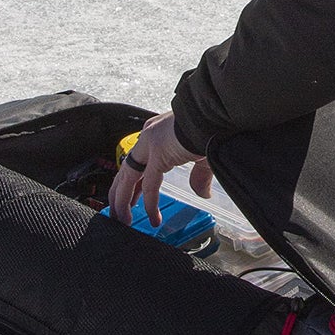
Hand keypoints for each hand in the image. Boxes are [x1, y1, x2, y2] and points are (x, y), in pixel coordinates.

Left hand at [106, 111, 207, 226]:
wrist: (215, 114)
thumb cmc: (211, 127)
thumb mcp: (203, 155)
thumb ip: (199, 175)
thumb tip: (202, 193)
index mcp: (158, 133)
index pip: (137, 162)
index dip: (132, 183)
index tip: (132, 199)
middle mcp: (149, 137)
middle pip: (126, 171)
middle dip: (121, 194)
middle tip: (119, 213)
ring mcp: (150, 144)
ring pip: (128, 178)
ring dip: (123, 201)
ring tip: (124, 220)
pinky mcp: (158, 153)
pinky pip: (149, 185)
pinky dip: (150, 203)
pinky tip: (152, 217)